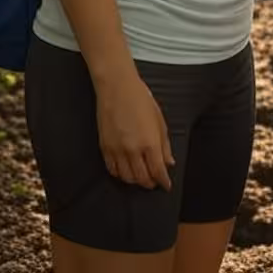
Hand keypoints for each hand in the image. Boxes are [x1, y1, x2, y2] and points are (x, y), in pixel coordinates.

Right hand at [95, 72, 174, 189]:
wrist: (117, 88)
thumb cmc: (139, 98)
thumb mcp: (159, 120)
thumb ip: (164, 144)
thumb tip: (168, 162)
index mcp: (149, 142)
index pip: (157, 171)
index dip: (163, 181)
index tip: (166, 185)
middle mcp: (132, 150)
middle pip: (142, 178)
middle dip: (150, 183)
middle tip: (155, 182)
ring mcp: (117, 150)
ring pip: (126, 177)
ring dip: (136, 181)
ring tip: (142, 178)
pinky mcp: (105, 147)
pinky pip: (112, 169)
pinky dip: (120, 174)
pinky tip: (126, 171)